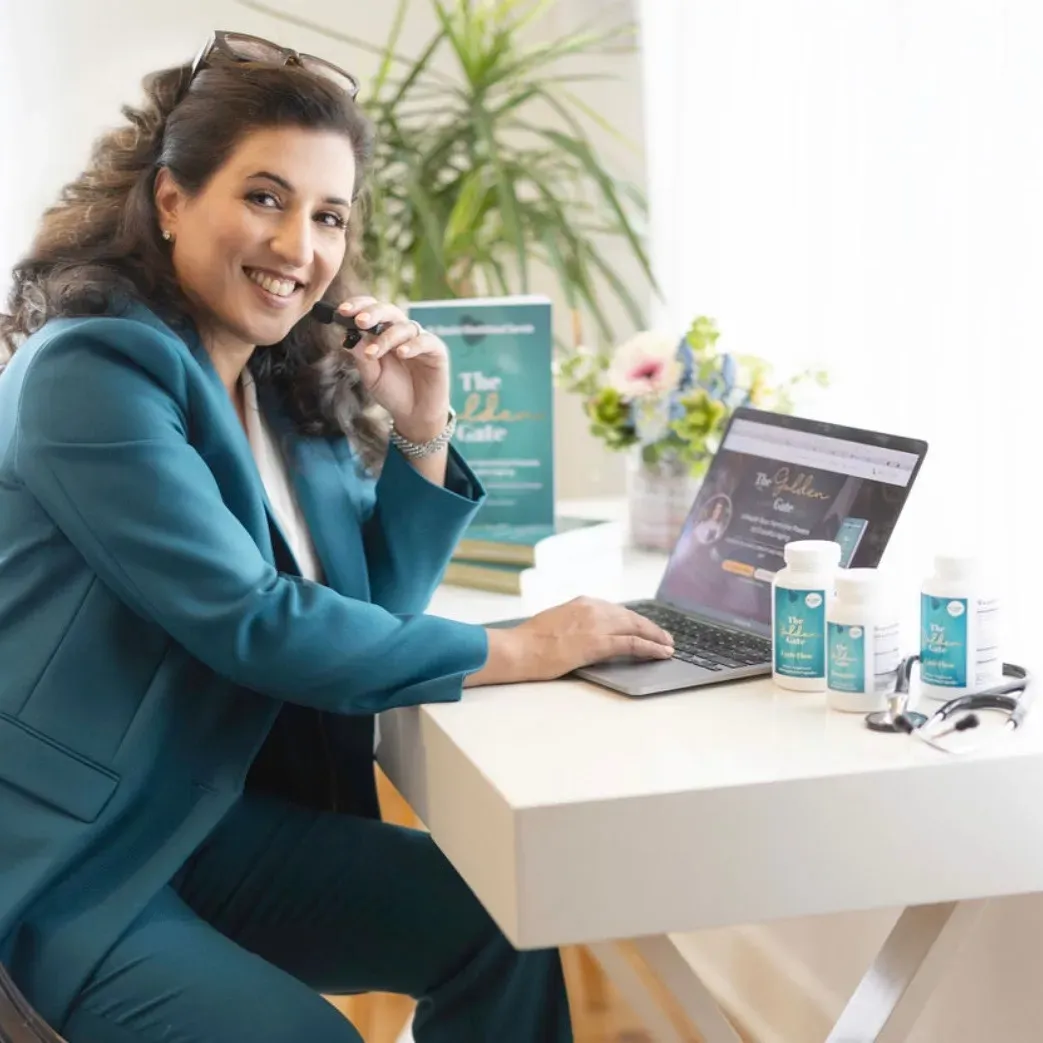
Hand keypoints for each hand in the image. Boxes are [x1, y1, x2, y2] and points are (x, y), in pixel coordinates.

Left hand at [336, 296, 449, 440]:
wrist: (414, 415)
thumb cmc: (393, 393)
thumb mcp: (371, 378)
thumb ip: (362, 358)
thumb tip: (350, 337)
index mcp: (384, 333)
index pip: (372, 310)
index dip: (359, 306)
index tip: (342, 311)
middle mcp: (402, 333)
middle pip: (389, 311)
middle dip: (373, 313)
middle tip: (359, 321)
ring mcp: (420, 340)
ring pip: (405, 327)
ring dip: (386, 338)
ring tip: (373, 354)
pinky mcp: (437, 352)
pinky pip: (426, 341)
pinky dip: (412, 345)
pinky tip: (401, 353)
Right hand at [464, 597, 674, 686]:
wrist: (518, 649)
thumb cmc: (529, 641)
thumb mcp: (555, 623)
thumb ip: (574, 624)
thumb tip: (585, 633)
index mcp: (582, 602)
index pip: (617, 610)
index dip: (635, 620)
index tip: (645, 627)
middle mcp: (592, 608)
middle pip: (631, 617)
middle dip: (651, 627)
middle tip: (665, 637)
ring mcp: (596, 624)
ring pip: (636, 628)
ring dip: (656, 637)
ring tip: (668, 646)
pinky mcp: (597, 643)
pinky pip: (632, 644)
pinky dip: (651, 647)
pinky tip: (662, 652)